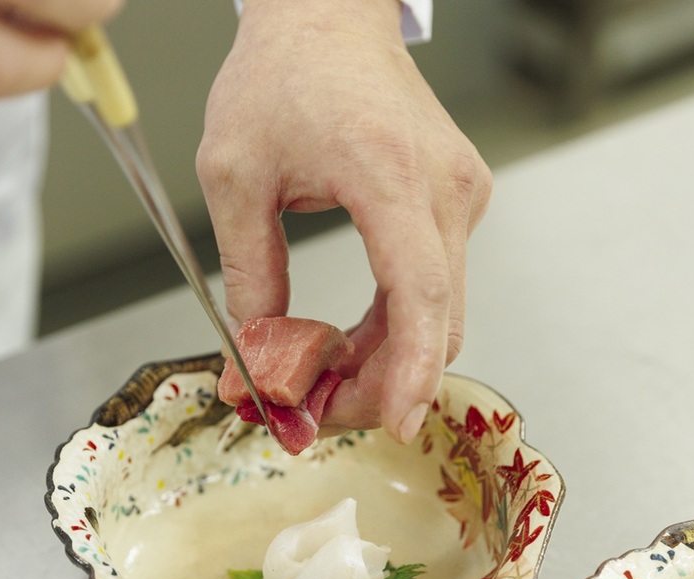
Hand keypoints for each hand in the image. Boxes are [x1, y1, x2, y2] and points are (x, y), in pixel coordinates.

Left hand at [197, 0, 491, 442]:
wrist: (326, 18)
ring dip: (388, 359)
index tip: (392, 423)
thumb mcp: (233, 177)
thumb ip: (248, 275)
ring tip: (321, 378)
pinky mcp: (457, 201)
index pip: (419, 293)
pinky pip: (437, 284)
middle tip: (317, 412)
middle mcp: (444, 186)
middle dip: (383, 383)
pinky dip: (396, 324)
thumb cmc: (279, 77)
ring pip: (441, 311)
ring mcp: (460, 194)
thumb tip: (252, 359)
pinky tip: (350, 338)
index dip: (407, 370)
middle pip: (437, 320)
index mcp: (389, 173)